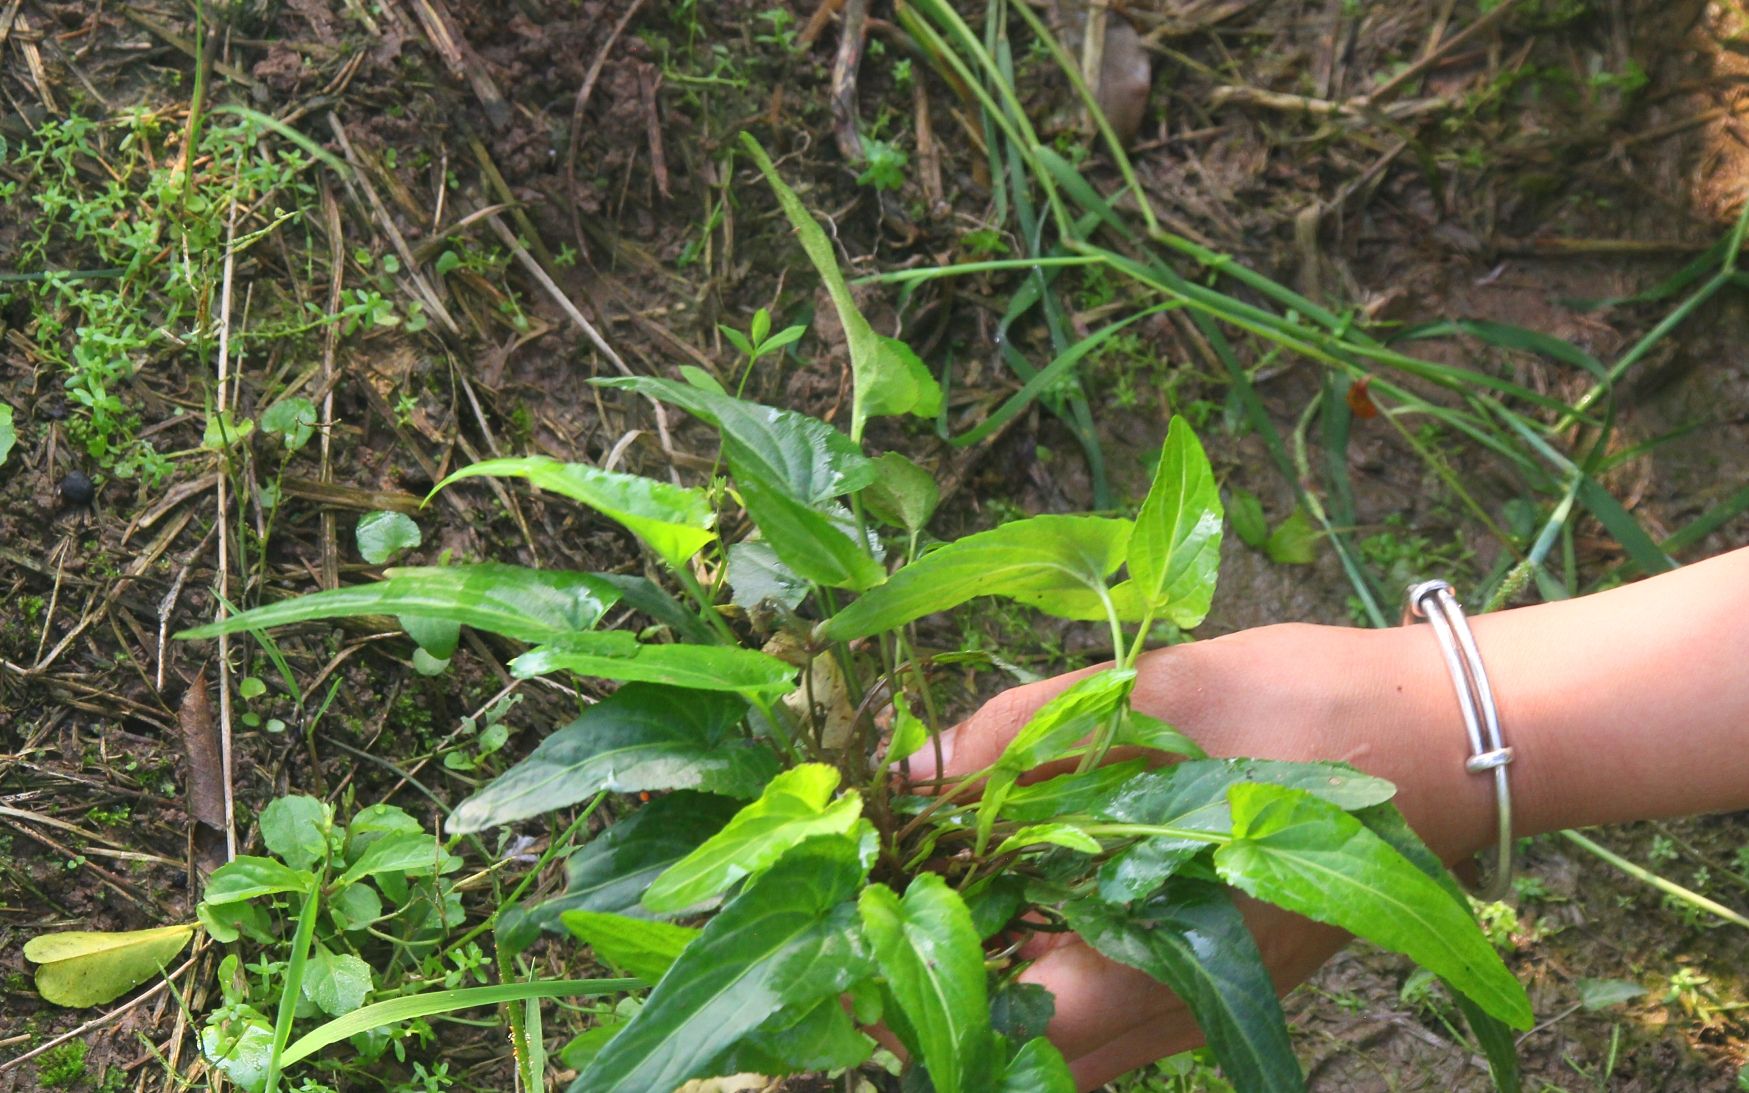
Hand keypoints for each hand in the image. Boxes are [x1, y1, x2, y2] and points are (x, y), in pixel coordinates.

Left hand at [912, 622, 1489, 1089]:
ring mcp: (1206, 1004)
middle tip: (879, 909)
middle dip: (937, 994)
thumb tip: (908, 773)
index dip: (910, 997)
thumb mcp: (1162, 695)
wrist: (1450, 736)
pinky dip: (1048, 970)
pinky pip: (1110, 1009)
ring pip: (1063, 1042)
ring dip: (990, 984)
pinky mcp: (1224, 978)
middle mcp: (1179, 1011)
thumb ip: (1026, 736)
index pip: (1001, 1034)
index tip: (851, 932)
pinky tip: (1020, 894)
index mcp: (1160, 957)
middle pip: (1022, 1054)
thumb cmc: (1313, 709)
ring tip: (935, 898)